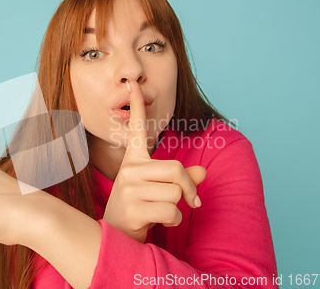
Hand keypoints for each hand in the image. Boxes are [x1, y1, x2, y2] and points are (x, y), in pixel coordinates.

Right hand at [103, 81, 206, 242]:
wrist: (115, 236)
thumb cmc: (140, 208)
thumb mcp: (159, 189)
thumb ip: (181, 178)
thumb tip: (203, 171)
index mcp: (133, 161)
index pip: (136, 129)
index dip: (136, 105)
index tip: (133, 83)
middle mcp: (129, 170)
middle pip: (176, 169)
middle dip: (189, 187)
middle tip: (191, 201)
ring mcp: (128, 189)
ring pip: (176, 192)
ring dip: (179, 207)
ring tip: (161, 212)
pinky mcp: (132, 209)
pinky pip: (172, 211)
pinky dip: (174, 220)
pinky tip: (157, 222)